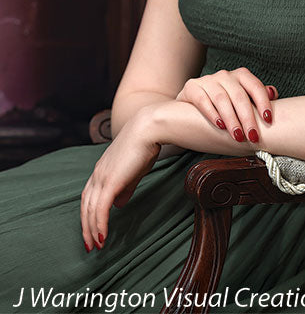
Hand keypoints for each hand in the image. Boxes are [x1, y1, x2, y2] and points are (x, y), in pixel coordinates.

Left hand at [80, 110, 159, 252]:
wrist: (148, 129)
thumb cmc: (145, 146)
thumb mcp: (133, 170)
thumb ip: (125, 187)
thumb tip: (119, 205)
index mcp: (101, 170)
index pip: (88, 197)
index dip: (88, 214)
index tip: (92, 230)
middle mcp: (97, 174)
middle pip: (85, 205)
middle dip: (86, 227)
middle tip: (90, 245)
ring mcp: (102, 177)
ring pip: (90, 209)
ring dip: (91, 229)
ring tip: (96, 245)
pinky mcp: (110, 181)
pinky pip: (100, 208)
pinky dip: (99, 223)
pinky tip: (102, 236)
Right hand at [176, 67, 277, 144]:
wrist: (190, 105)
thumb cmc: (224, 104)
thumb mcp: (242, 99)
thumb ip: (257, 97)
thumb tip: (273, 93)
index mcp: (241, 75)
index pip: (255, 86)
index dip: (263, 102)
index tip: (268, 120)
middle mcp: (225, 75)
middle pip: (239, 95)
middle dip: (247, 118)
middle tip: (253, 136)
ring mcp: (208, 80)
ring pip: (222, 99)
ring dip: (232, 119)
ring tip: (238, 136)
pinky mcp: (192, 88)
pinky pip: (203, 100)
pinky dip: (212, 113)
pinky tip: (219, 125)